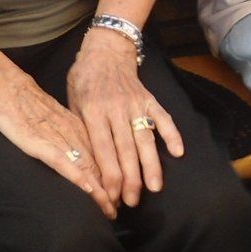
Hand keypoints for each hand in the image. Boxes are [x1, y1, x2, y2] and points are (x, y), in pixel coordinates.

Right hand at [0, 69, 115, 218]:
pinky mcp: (43, 144)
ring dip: (100, 191)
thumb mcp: (55, 119)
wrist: (9, 90)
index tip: (116, 195)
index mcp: (78, 128)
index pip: (101, 157)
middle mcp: (75, 134)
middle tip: (116, 210)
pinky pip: (64, 162)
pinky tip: (89, 190)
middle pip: (98, 166)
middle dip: (109, 191)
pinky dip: (78, 177)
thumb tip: (77, 152)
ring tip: (109, 210)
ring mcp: (60, 139)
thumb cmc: (27, 105)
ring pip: (86, 168)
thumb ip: (67, 134)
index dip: (110, 178)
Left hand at [66, 29, 184, 209]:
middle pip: (125, 149)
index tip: (112, 197)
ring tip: (155, 187)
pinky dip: (171, 133)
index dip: (109, 175)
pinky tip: (178, 152)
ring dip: (150, 165)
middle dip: (130, 179)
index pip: (103, 150)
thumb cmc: (83, 80)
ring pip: (144, 138)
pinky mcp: (148, 98)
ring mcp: (134, 103)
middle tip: (132, 202)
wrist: (104, 50)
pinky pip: (162, 117)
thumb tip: (85, 164)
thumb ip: (81, 130)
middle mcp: (115, 109)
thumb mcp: (72, 102)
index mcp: (93, 112)